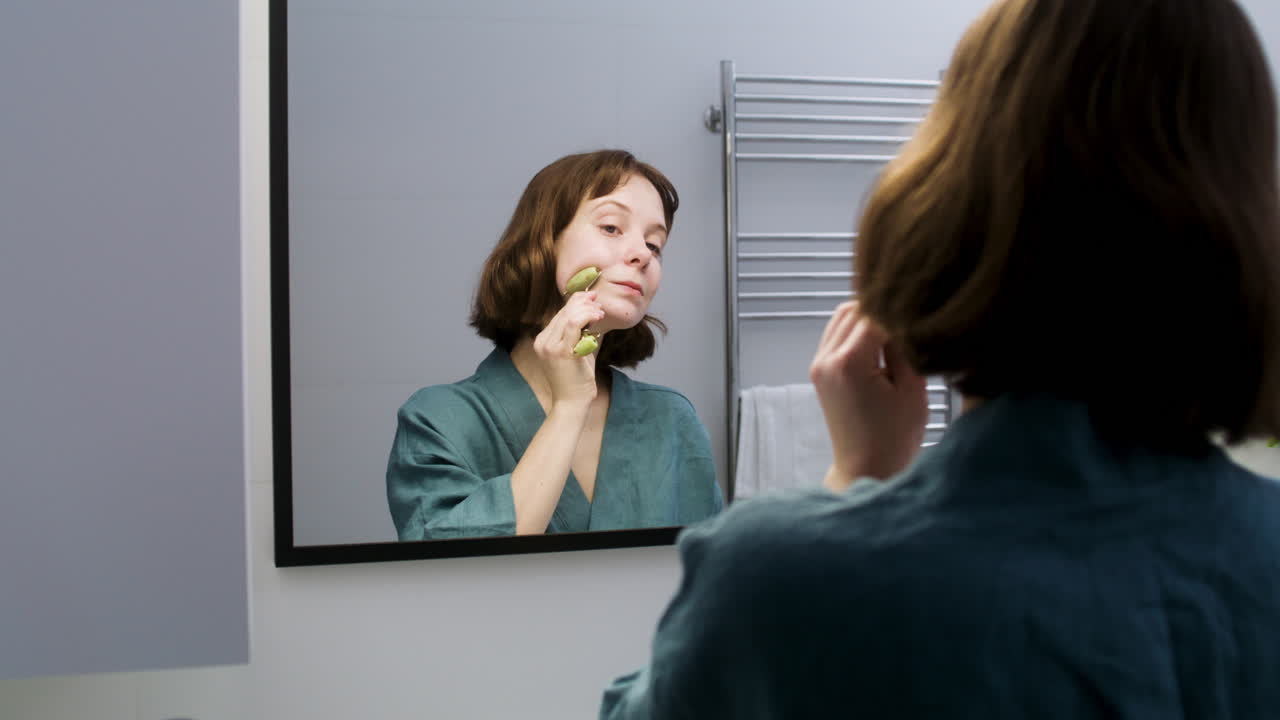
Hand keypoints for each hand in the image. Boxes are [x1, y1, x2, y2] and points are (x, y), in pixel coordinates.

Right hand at [532, 290, 604, 409]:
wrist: (571, 403)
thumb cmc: (576, 380)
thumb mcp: (576, 352)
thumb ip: (580, 335)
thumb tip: (594, 314)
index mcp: (543, 341)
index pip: (559, 315)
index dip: (575, 302)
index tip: (591, 297)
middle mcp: (543, 342)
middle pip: (563, 312)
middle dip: (582, 301)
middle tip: (597, 299)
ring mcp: (550, 347)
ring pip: (568, 315)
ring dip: (586, 308)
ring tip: (600, 311)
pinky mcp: (561, 352)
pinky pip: (573, 325)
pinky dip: (587, 316)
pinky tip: (598, 317)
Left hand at [809, 301, 927, 488]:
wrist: (866, 467)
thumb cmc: (894, 437)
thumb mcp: (913, 388)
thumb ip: (904, 345)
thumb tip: (903, 315)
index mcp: (850, 363)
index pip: (876, 314)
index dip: (901, 311)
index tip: (920, 311)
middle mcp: (827, 359)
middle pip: (856, 309)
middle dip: (883, 311)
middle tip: (909, 322)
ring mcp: (819, 363)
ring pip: (843, 316)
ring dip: (868, 317)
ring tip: (895, 334)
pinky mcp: (819, 369)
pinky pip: (837, 332)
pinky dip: (856, 329)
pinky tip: (879, 343)